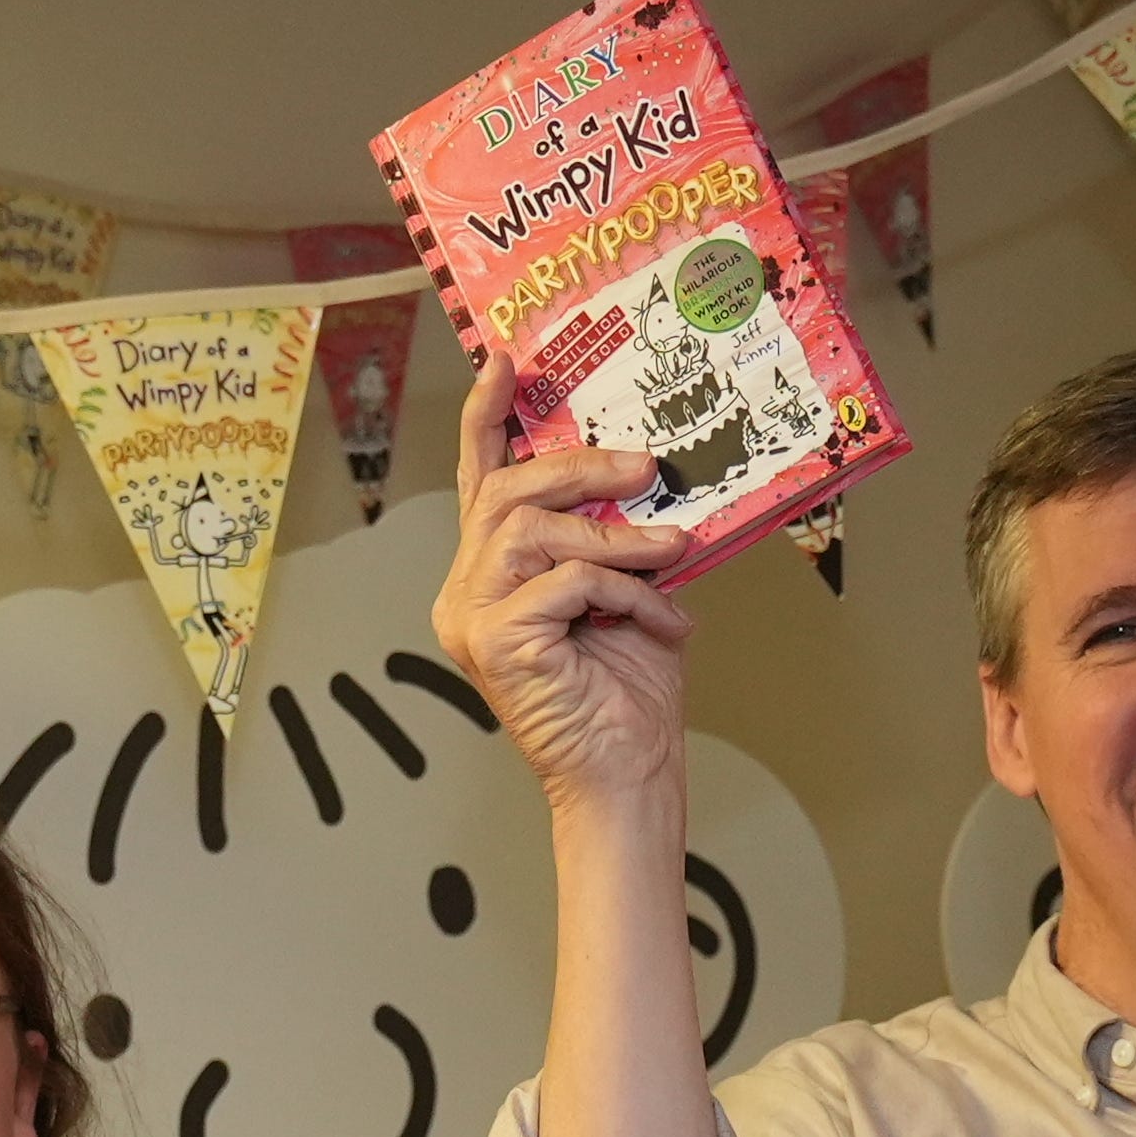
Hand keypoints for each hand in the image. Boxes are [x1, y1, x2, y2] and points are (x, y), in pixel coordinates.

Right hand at [431, 347, 698, 824]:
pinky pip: (565, 581)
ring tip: (670, 549)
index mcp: (490, 575)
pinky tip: (659, 619)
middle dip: (579, 468)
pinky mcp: (494, 643)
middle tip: (647, 467)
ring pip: (532, 529)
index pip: (479, 481)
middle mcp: (465, 591)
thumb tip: (648, 471)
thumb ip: (616, 537)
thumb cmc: (629, 694)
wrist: (630, 775)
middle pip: (505, 491)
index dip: (486, 417)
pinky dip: (623, 590)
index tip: (503, 362)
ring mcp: (471, 618)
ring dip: (614, 534)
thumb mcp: (629, 592)